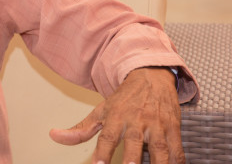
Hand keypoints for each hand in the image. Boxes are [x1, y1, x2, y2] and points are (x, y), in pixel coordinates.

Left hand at [49, 67, 184, 163]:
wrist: (151, 76)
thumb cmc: (124, 98)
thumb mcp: (101, 111)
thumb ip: (80, 129)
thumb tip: (54, 136)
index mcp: (116, 116)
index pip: (107, 136)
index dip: (103, 152)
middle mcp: (136, 120)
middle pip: (134, 143)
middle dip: (133, 159)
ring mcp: (156, 125)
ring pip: (160, 148)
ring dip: (159, 163)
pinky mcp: (173, 128)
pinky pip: (177, 149)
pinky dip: (177, 161)